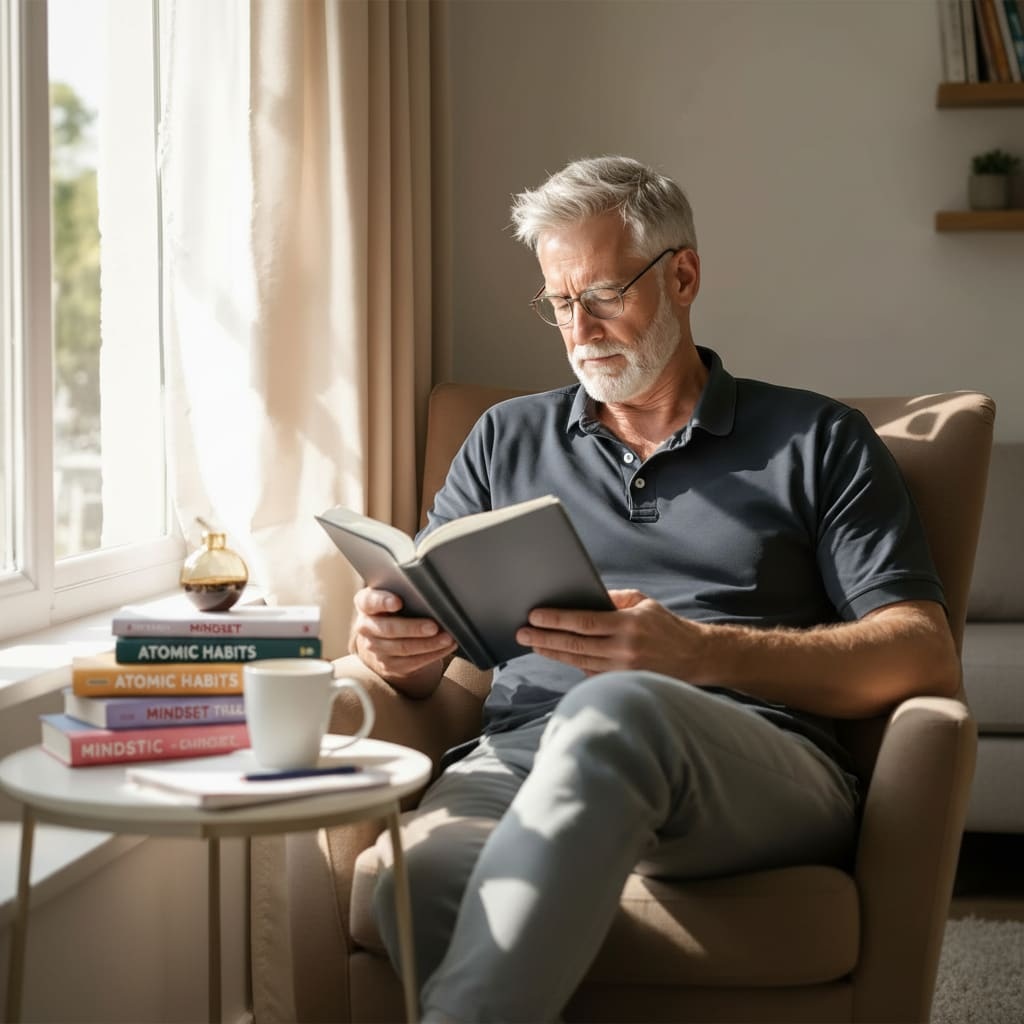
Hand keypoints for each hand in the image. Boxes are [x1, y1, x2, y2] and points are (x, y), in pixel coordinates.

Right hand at [351, 587, 456, 686]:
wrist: (384, 638)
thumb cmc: (395, 609)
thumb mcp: (393, 596)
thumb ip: (404, 592)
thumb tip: (429, 593)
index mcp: (365, 604)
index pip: (369, 601)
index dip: (382, 601)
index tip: (398, 602)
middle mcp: (366, 627)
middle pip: (389, 629)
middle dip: (414, 628)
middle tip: (434, 626)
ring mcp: (375, 649)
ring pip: (403, 648)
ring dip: (429, 644)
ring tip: (447, 638)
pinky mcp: (388, 666)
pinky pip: (412, 662)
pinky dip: (432, 654)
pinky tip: (445, 648)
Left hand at [515, 589, 705, 677]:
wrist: (694, 657)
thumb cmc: (666, 627)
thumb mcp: (643, 602)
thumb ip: (613, 598)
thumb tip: (584, 596)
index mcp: (628, 625)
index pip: (583, 622)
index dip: (556, 620)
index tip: (534, 616)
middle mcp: (624, 650)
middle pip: (574, 645)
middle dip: (544, 638)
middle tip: (522, 633)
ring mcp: (623, 670)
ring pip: (578, 662)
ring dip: (552, 653)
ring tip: (533, 644)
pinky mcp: (623, 683)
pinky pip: (590, 673)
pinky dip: (572, 664)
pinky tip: (557, 655)